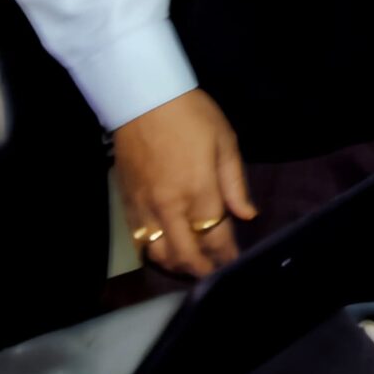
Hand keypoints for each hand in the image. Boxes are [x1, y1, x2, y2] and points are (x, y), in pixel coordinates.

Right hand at [114, 89, 257, 276]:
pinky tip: (165, 251)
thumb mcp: (226, 143)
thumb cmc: (192, 117)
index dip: (226, 255)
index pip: (215, 237)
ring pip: (158, 254)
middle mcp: (169, 207)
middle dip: (201, 269)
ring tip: (191, 266)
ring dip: (176, 265)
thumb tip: (248, 215)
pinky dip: (153, 252)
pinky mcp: (126, 204)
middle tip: (213, 272)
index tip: (234, 263)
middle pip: (184, 254)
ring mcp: (144, 208)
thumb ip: (235, 184)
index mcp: (199, 191)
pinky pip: (139, 240)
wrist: (143, 101)